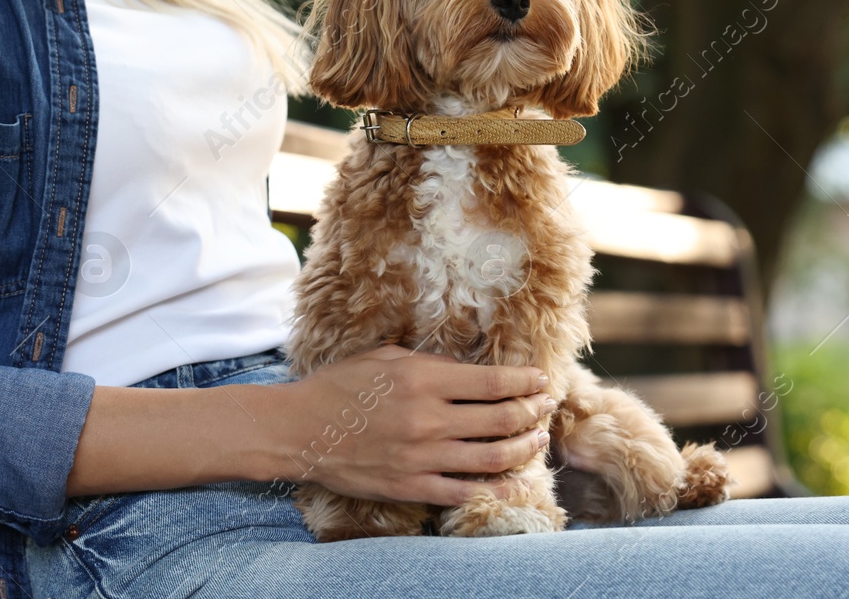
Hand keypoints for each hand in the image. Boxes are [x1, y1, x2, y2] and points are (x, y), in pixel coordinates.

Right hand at [270, 344, 556, 506]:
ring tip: (538, 439)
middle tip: (548, 406)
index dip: (524, 381)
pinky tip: (515, 481)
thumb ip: (428, 362)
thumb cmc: (339, 386)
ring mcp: (422, 457)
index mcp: (422, 380)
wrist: (300, 430)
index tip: (540, 379)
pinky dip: (496, 487)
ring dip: (523, 448)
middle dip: (533, 411)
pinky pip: (464, 490)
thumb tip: (465, 370)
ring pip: (492, 457)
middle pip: (500, 419)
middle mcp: (428, 419)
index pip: (491, 382)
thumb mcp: (384, 357)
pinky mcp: (412, 485)